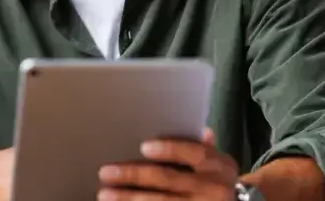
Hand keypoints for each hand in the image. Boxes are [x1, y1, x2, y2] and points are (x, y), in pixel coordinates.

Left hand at [97, 128, 238, 199]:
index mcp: (220, 166)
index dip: (169, 148)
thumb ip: (204, 147)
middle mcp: (214, 189)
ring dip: (130, 199)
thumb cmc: (217, 181)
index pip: (194, 153)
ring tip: (105, 194)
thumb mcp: (218, 163)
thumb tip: (201, 129)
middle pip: (169, 180)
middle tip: (106, 173)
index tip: (143, 147)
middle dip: (134, 176)